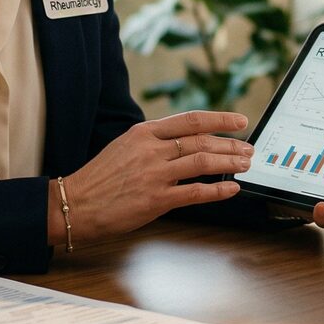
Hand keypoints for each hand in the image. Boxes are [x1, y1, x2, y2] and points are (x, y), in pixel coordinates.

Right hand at [60, 111, 251, 241]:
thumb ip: (153, 142)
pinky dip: (217, 190)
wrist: (75, 204)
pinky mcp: (156, 200)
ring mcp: (155, 174)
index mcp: (144, 133)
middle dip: (231, 144)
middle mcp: (152, 149)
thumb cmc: (99, 178)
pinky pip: (195, 193)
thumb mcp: (124, 147)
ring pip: (202, 162)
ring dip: (229, 163)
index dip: (220, 119)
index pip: (191, 120)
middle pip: (202, 141)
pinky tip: (230, 189)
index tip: (240, 121)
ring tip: (245, 165)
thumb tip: (185, 142)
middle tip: (248, 148)